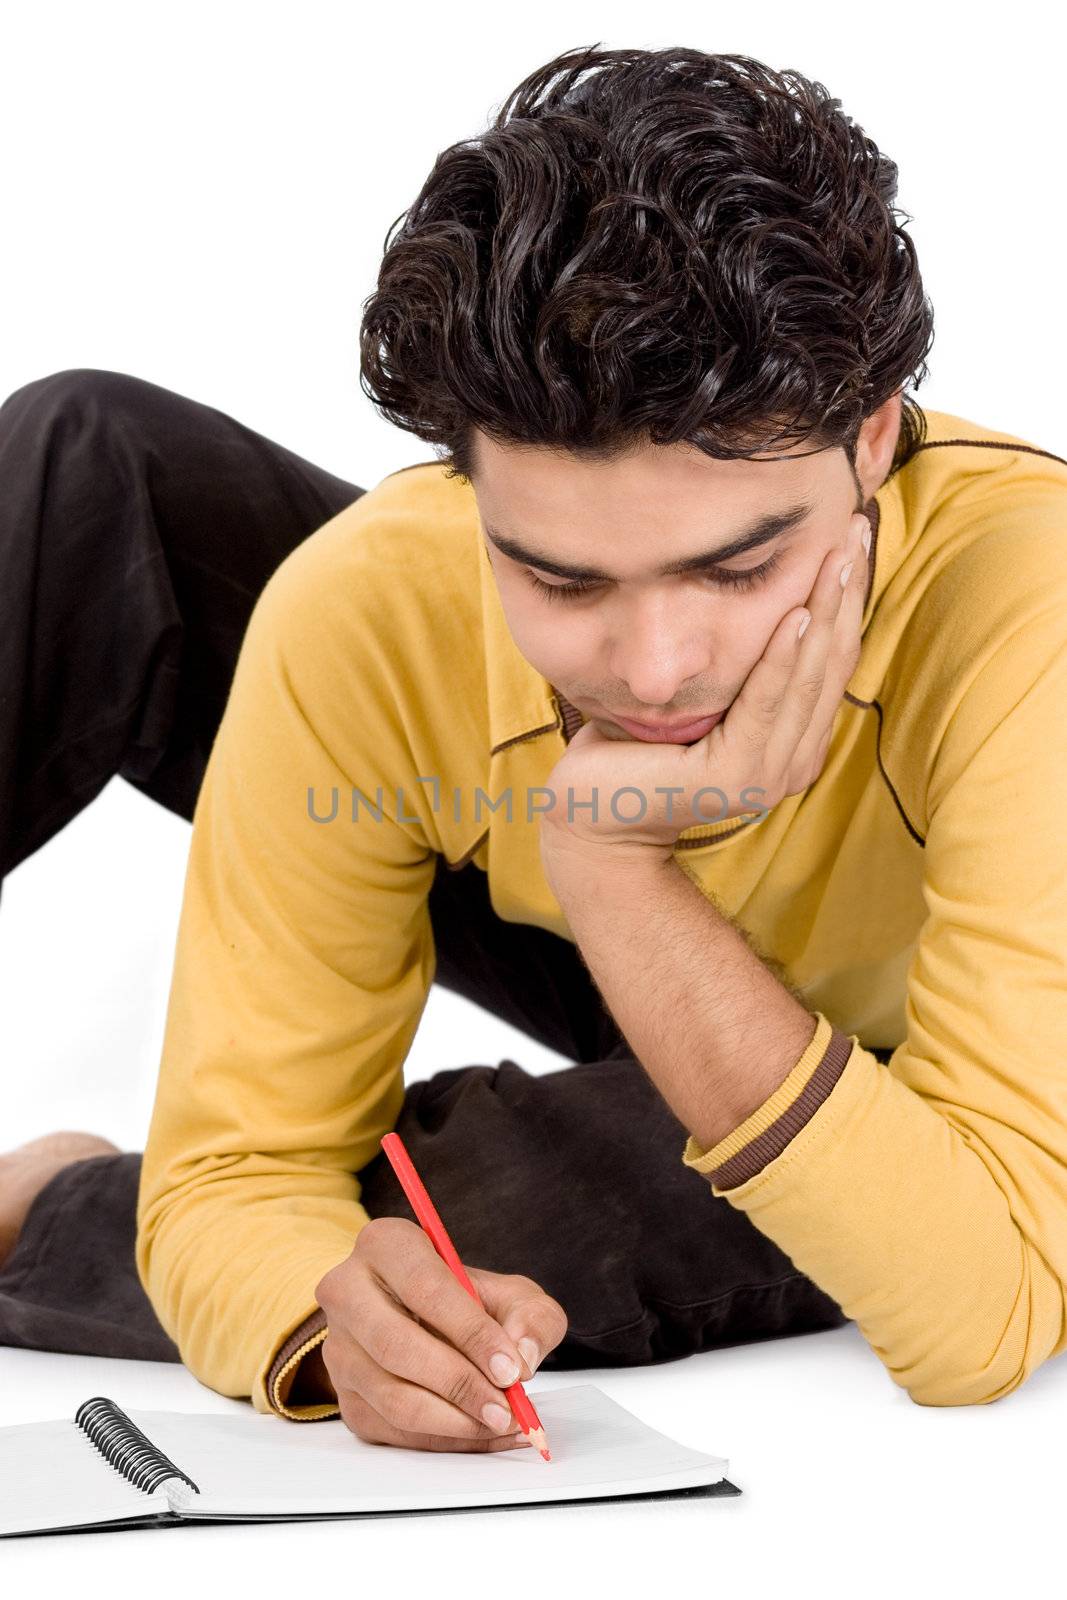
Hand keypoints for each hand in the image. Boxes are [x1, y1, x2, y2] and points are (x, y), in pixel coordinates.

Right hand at [313, 1216, 567, 1452]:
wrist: (427, 1321)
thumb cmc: (468, 1301)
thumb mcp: (512, 1294)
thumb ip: (531, 1317)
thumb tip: (523, 1356)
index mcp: (385, 1245)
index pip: (425, 1288)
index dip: (471, 1333)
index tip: (510, 1369)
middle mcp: (347, 1292)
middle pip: (396, 1346)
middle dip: (460, 1384)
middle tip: (506, 1407)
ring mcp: (339, 1348)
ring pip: (392, 1396)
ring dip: (453, 1420)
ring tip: (501, 1422)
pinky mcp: (346, 1396)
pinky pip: (393, 1430)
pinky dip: (444, 1440)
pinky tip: (484, 1435)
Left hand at [539, 511, 869, 873]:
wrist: (593, 815)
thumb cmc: (637, 748)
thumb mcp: (701, 694)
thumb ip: (740, 664)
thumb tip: (761, 589)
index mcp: (794, 741)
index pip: (832, 657)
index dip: (847, 596)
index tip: (852, 532)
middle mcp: (794, 760)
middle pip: (830, 660)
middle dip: (845, 590)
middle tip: (857, 524)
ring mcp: (769, 773)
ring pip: (806, 676)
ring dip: (826, 611)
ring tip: (838, 555)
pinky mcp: (737, 775)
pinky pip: (765, 702)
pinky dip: (781, 657)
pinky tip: (796, 614)